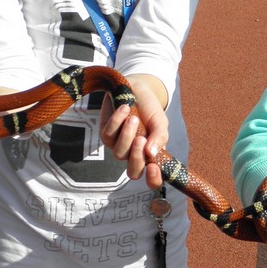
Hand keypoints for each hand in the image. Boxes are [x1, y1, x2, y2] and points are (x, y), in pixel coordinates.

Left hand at [100, 74, 168, 188]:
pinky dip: (117, 121)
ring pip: (120, 153)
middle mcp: (134, 155)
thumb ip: (160, 137)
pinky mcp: (106, 134)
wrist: (136, 88)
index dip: (153, 179)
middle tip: (141, 139)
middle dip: (136, 157)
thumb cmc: (150, 108)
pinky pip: (108, 135)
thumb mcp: (160, 121)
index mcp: (151, 155)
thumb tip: (151, 154)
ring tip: (134, 118)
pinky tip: (125, 108)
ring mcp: (119, 146)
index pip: (153, 179)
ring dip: (127, 135)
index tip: (153, 167)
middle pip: (133, 172)